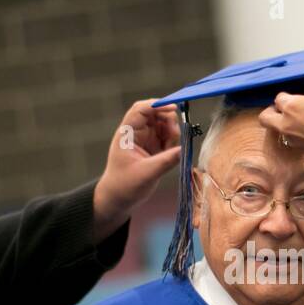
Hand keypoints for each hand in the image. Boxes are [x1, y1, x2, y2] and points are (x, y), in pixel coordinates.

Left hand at [93, 99, 181, 240]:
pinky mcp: (153, 148)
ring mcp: (145, 139)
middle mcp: (136, 133)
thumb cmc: (125, 186)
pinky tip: (170, 153)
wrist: (119, 199)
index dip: (157, 105)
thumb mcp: (147, 174)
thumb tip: (185, 150)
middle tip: (175, 134)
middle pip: (155, 113)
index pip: (141, 109)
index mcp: (127, 133)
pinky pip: (167, 136)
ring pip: (163, 124)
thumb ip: (166, 161)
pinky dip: (172, 141)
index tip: (174, 108)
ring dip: (172, 131)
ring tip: (171, 148)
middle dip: (168, 119)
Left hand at [258, 92, 303, 167]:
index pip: (278, 98)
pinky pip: (290, 139)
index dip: (286, 98)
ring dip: (284, 124)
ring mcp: (291, 138)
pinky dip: (295, 134)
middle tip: (284, 110)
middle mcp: (286, 123)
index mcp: (292, 106)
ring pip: (277, 129)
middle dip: (272, 112)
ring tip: (301, 121)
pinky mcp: (299, 149)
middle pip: (264, 117)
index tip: (294, 98)